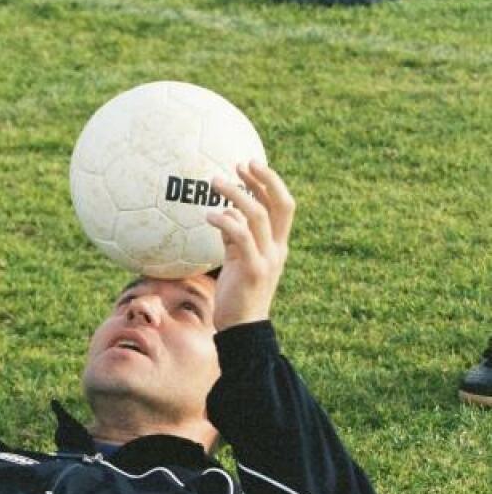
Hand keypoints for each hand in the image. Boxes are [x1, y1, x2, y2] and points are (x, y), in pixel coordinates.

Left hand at [206, 160, 294, 330]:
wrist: (241, 329)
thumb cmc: (236, 295)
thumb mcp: (237, 261)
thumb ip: (234, 239)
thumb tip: (224, 213)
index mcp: (277, 246)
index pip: (283, 206)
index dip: (270, 182)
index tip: (249, 166)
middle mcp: (277, 249)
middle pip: (281, 204)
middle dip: (265, 179)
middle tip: (241, 164)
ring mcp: (267, 259)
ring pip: (258, 215)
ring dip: (236, 194)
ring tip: (214, 182)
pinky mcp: (253, 270)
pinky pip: (241, 237)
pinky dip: (226, 221)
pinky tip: (209, 216)